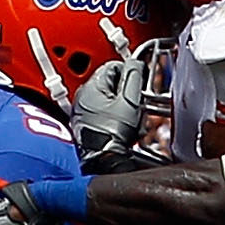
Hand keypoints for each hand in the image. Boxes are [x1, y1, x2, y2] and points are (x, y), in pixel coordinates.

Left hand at [69, 45, 159, 171]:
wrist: (103, 161)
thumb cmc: (112, 133)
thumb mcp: (129, 100)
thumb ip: (134, 76)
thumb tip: (135, 63)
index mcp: (91, 86)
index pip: (114, 66)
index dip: (131, 73)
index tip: (142, 84)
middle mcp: (83, 97)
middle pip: (112, 84)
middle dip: (128, 94)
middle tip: (137, 106)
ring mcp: (83, 112)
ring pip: (110, 101)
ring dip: (124, 108)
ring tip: (131, 121)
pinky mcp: (87, 126)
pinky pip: (105, 115)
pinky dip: (117, 119)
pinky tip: (123, 129)